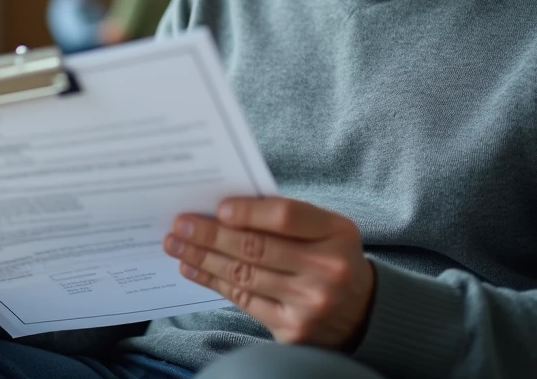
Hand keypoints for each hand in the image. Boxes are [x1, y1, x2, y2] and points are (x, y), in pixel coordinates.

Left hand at [163, 197, 374, 348]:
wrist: (360, 312)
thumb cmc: (330, 256)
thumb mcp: (324, 229)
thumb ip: (284, 216)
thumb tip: (223, 207)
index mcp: (337, 234)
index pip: (286, 216)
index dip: (248, 212)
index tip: (217, 208)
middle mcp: (327, 270)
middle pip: (256, 248)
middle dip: (211, 235)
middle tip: (180, 224)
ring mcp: (309, 303)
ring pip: (244, 275)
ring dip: (203, 258)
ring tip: (176, 244)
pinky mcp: (292, 329)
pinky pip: (243, 300)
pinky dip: (213, 282)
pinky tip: (192, 268)